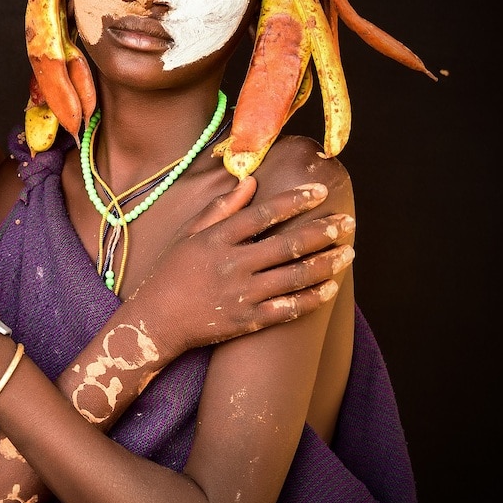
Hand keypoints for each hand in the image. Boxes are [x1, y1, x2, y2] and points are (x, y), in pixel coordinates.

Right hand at [122, 177, 354, 357]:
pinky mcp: (247, 322)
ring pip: (294, 277)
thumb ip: (221, 208)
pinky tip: (330, 287)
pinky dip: (312, 298)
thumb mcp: (190, 235)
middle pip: (286, 245)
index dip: (293, 201)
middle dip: (322, 232)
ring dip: (325, 264)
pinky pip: (287, 309)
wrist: (155, 322)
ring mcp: (240, 295)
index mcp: (215, 240)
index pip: (262, 214)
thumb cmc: (171, 273)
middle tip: (347, 223)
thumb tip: (250, 181)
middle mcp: (230, 266)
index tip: (319, 191)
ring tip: (347, 253)